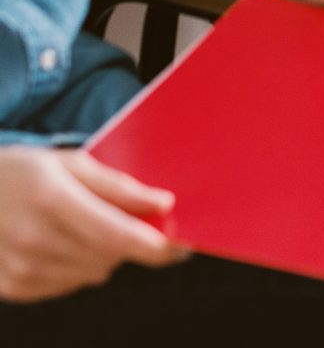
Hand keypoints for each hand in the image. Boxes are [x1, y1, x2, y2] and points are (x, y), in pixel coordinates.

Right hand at [0, 148, 186, 302]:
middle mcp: (33, 238)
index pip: (115, 233)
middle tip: (137, 222)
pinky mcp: (13, 287)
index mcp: (51, 199)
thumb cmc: (23, 173)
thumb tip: (162, 203)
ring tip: (89, 226)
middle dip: (133, 242)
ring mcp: (20, 267)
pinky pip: (70, 284)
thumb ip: (118, 185)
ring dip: (107, 254)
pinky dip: (81, 267)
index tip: (181, 245)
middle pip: (109, 255)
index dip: (153, 243)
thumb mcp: (70, 163)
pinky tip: (67, 243)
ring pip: (94, 273)